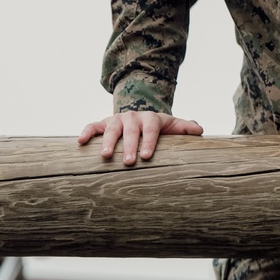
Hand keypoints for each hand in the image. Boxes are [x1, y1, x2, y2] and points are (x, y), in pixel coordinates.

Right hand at [78, 112, 203, 166]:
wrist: (140, 118)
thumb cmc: (159, 129)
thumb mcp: (173, 127)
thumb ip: (185, 128)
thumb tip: (200, 130)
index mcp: (151, 118)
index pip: (151, 130)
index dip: (149, 142)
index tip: (146, 157)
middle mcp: (133, 117)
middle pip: (130, 131)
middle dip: (129, 146)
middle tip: (127, 162)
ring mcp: (117, 120)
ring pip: (110, 129)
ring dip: (107, 142)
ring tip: (104, 156)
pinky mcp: (103, 123)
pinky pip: (93, 126)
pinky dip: (86, 132)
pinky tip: (80, 142)